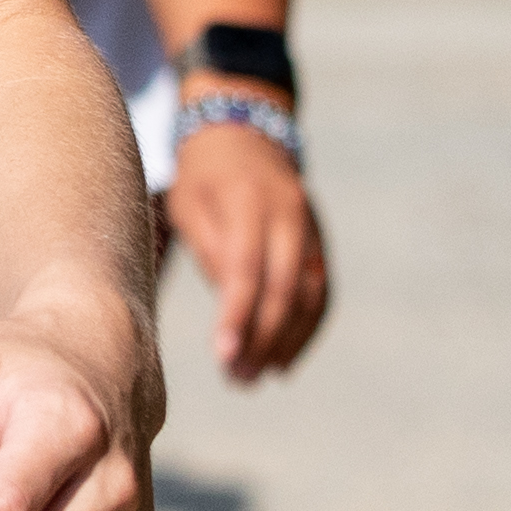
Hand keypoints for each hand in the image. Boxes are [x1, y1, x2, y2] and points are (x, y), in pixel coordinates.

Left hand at [164, 105, 330, 381]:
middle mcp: (290, 213)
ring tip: (255, 376)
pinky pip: (321, 292)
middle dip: (263, 338)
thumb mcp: (189, 204)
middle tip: (238, 378)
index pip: (246, 269)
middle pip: (284, 287)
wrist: (244, 132)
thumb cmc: (202, 176)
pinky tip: (283, 360)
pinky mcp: (320, 241)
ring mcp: (312, 228)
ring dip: (285, 342)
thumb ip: (210, 250)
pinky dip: (306, 330)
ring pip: (310, 295)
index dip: (237, 316)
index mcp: (250, 200)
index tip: (224, 355)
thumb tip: (233, 307)